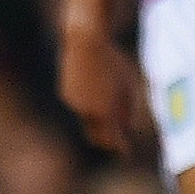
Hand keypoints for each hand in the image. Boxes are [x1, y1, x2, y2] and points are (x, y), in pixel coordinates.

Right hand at [59, 25, 153, 155]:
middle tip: (118, 143)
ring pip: (88, 120)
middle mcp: (88, 111)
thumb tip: (126, 127)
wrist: (86, 42)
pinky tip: (97, 96)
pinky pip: (81, 107)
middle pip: (97, 136)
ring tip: (111, 117)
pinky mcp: (66, 94)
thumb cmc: (113, 61)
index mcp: (106, 110)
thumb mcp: (128, 84)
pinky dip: (90, 107)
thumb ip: (127, 107)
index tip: (126, 151)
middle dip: (108, 141)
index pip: (113, 139)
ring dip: (99, 122)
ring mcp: (75, 103)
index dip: (120, 147)